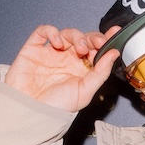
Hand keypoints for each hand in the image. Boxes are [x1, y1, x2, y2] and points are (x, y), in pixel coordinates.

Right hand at [4, 24, 120, 112]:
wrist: (30, 112)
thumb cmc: (56, 107)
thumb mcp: (85, 92)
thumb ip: (101, 73)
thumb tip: (114, 54)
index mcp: (82, 70)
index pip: (96, 50)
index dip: (105, 40)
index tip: (114, 34)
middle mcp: (68, 60)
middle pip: (84, 39)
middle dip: (92, 38)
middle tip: (96, 43)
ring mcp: (51, 53)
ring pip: (67, 34)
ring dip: (76, 36)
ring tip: (79, 48)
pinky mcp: (34, 49)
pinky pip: (43, 32)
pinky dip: (52, 32)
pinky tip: (58, 43)